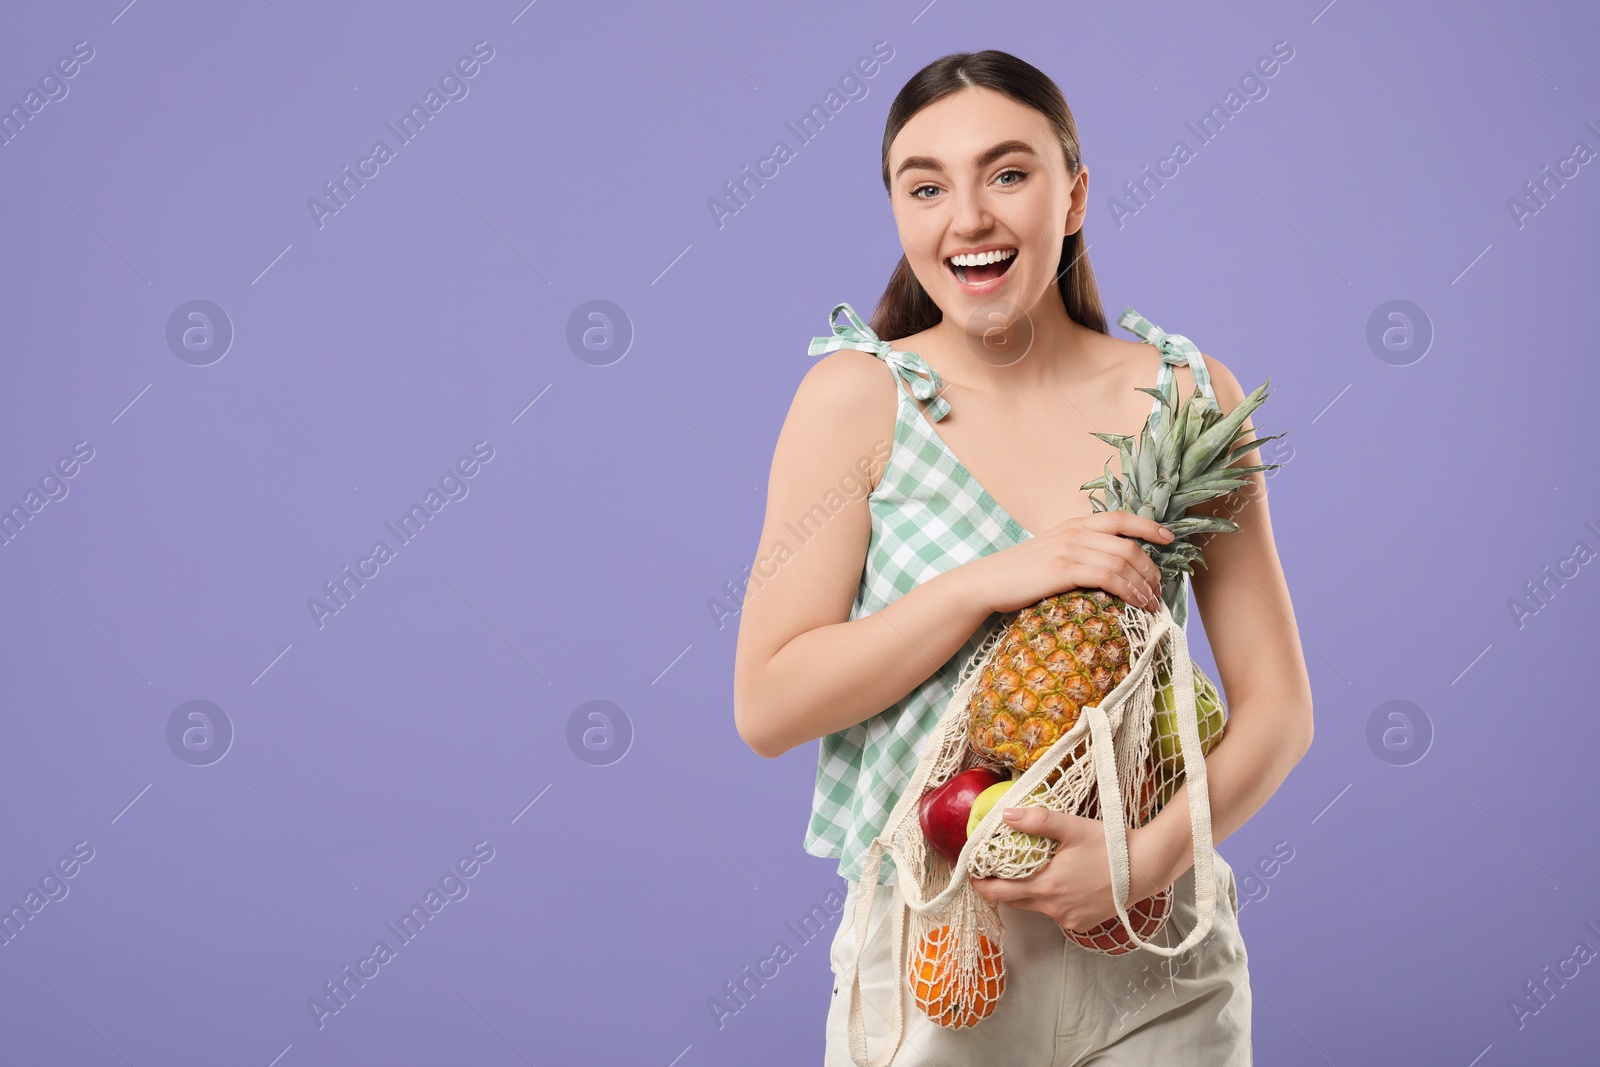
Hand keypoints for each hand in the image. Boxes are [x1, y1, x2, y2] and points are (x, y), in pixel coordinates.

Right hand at [962, 512, 1172, 615]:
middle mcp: (1075, 532)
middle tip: (1158, 590)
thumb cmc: (1019, 574)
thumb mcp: (1051, 553)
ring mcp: (1069, 549)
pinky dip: (1129, 590)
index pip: (1120, 518)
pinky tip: (1135, 603)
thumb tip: (1108, 568)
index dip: (1149, 527)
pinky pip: (1108, 577)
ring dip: (1144, 584)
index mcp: (1074, 524)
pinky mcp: (1063, 570)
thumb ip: (1078, 552)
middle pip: (1129, 545)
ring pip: (1123, 562)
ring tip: (1151, 602)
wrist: (988, 582)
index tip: (1169, 539)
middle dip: (1151, 569)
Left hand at [969, 806, 1175, 930]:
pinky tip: (1060, 882)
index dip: (981, 884)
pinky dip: (1050, 900)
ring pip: (1035, 907)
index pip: (999, 892)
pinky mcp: (1082, 924)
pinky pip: (1056, 913)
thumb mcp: (1072, 827)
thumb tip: (1005, 815)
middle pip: (1014, 902)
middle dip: (1000, 888)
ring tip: (1027, 871)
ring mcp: (1069, 919)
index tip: (971, 874)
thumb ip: (1037, 821)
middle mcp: (1054, 909)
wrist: (1147, 869)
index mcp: (1046, 886)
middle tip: (992, 871)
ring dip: (1027, 893)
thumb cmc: (1110, 846)